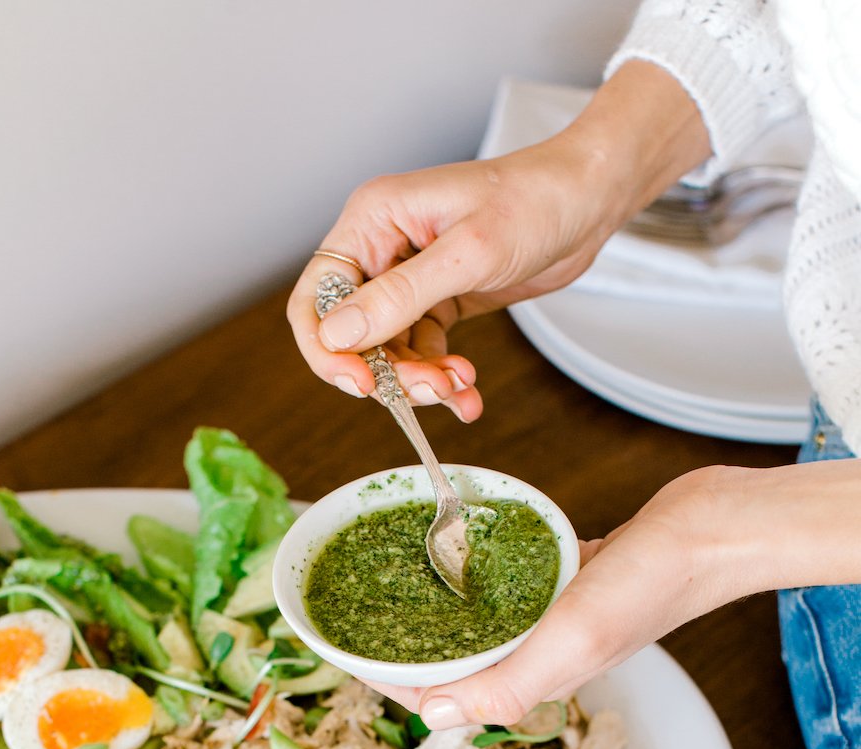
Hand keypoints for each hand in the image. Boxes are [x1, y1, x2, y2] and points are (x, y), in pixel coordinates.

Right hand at [288, 142, 614, 423]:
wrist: (588, 200)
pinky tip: (468, 390)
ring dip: (420, 382)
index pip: (318, 296)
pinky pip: (422, 353)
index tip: (363, 385)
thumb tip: (337, 336)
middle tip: (431, 390)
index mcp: (373, 221)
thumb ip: (399, 297)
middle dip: (387, 373)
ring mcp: (409, 278)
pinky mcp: (437, 301)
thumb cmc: (534, 201)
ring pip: (388, 353)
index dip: (328, 349)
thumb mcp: (467, 253)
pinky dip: (441, 377)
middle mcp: (381, 250)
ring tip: (461, 388)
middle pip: (352, 334)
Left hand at [367, 460, 860, 727]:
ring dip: (431, 618)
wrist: (711, 532)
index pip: (443, 695)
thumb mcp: (570, 640)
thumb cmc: (650, 586)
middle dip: (398, 651)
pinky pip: (504, 591)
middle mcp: (537, 656)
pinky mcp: (564, 584)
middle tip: (351, 619)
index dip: (387, 679)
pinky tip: (453, 556)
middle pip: (451, 664)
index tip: (342, 653)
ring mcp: (551, 621)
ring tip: (386, 589)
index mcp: (533, 680)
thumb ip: (505, 684)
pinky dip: (473, 582)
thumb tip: (433, 717)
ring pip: (475, 629)